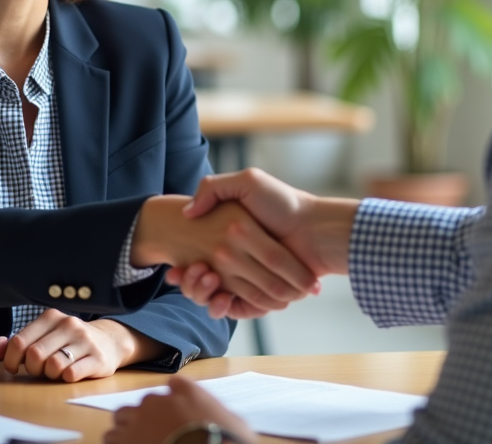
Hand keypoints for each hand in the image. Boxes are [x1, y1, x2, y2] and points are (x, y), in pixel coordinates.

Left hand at [0, 309, 164, 381]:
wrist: (109, 341)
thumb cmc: (69, 341)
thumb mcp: (43, 336)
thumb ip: (14, 343)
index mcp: (52, 316)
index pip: (18, 342)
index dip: (11, 360)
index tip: (15, 367)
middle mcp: (69, 324)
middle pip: (34, 355)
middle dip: (32, 369)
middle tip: (39, 370)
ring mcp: (85, 341)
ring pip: (52, 366)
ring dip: (49, 375)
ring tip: (56, 370)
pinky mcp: (98, 359)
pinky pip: (72, 374)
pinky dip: (66, 378)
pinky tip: (70, 373)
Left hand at [104, 374, 256, 443]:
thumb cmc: (227, 439)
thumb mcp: (236, 424)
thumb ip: (222, 415)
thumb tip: (227, 421)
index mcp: (186, 391)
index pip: (174, 386)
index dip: (174, 401)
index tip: (177, 415)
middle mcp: (160, 400)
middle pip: (145, 402)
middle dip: (148, 416)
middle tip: (157, 435)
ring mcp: (140, 419)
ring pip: (122, 417)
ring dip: (128, 429)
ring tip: (138, 443)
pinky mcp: (126, 439)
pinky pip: (111, 437)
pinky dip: (118, 443)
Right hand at [133, 195, 318, 312]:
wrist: (316, 229)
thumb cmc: (284, 203)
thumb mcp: (248, 182)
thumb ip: (213, 188)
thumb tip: (188, 213)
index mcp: (232, 238)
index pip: (197, 258)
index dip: (184, 267)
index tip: (175, 268)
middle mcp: (238, 261)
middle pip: (202, 282)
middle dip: (191, 283)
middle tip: (185, 274)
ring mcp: (250, 281)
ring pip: (215, 298)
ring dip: (203, 296)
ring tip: (206, 281)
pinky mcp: (263, 297)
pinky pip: (239, 309)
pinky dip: (227, 308)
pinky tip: (221, 298)